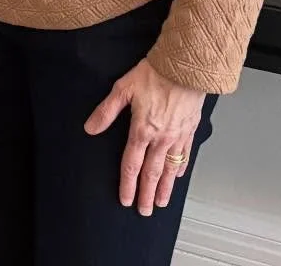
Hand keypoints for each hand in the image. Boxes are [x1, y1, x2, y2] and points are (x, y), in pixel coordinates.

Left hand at [85, 56, 204, 214]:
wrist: (185, 69)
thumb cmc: (154, 75)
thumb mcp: (123, 89)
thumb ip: (106, 111)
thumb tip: (90, 128)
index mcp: (142, 130)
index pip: (131, 163)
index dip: (127, 183)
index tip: (125, 199)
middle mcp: (161, 139)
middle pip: (152, 173)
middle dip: (146, 194)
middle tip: (144, 210)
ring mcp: (178, 137)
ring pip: (170, 169)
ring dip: (165, 188)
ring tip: (160, 202)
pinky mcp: (190, 131)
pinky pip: (185, 156)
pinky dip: (180, 168)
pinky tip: (178, 176)